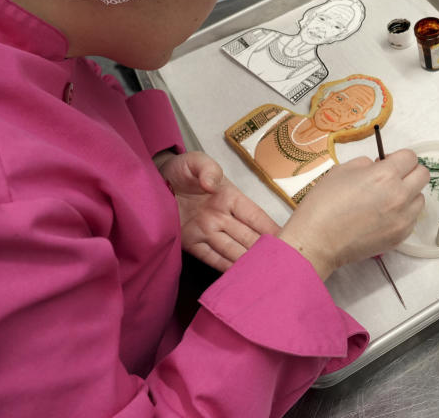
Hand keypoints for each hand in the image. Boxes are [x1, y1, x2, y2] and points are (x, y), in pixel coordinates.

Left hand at [156, 152, 280, 271]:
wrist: (152, 180)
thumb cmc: (180, 169)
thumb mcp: (194, 161)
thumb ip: (207, 168)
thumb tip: (211, 184)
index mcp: (230, 197)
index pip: (255, 216)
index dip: (270, 228)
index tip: (286, 241)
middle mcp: (222, 217)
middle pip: (247, 237)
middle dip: (262, 251)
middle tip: (280, 266)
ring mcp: (207, 231)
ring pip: (232, 250)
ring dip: (246, 262)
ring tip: (262, 276)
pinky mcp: (191, 242)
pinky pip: (211, 257)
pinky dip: (224, 267)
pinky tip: (237, 278)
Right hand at [278, 149, 428, 279]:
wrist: (317, 240)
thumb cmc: (324, 204)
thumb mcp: (342, 170)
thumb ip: (366, 164)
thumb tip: (378, 166)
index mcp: (385, 175)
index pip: (410, 157)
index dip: (398, 157)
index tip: (387, 163)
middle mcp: (400, 195)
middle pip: (423, 175)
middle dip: (409, 172)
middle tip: (392, 178)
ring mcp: (403, 218)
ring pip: (420, 198)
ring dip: (408, 194)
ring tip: (386, 200)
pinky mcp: (400, 236)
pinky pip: (412, 219)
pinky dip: (403, 214)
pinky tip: (383, 216)